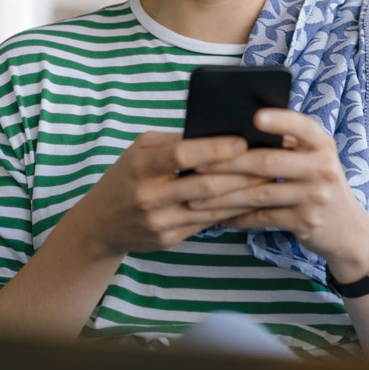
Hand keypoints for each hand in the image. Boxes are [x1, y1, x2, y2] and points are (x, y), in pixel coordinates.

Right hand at [71, 131, 272, 258]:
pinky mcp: (168, 239)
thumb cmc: (125, 177)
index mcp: (140, 166)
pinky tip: (250, 200)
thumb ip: (172, 141)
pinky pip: (207, 223)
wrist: (99, 225)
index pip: (181, 155)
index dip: (213, 148)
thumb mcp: (138, 150)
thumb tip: (214, 130)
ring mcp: (159, 221)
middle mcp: (148, 196)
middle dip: (241, 174)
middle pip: (204, 185)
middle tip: (269, 162)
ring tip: (268, 180)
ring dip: (243, 195)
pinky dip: (230, 211)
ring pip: (211, 208)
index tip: (242, 140)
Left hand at [187, 110, 368, 280]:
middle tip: (198, 163)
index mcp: (322, 144)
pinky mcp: (306, 222)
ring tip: (195, 197)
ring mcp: (316, 197)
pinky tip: (218, 217)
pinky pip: (262, 218)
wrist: (347, 229)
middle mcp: (323, 168)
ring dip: (224, 196)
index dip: (279, 120)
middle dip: (228, 163)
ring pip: (259, 194)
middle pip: (268, 162)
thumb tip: (234, 134)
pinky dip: (237, 217)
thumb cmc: (318, 184)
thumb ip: (287, 145)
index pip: (301, 126)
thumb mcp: (313, 159)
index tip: (254, 116)